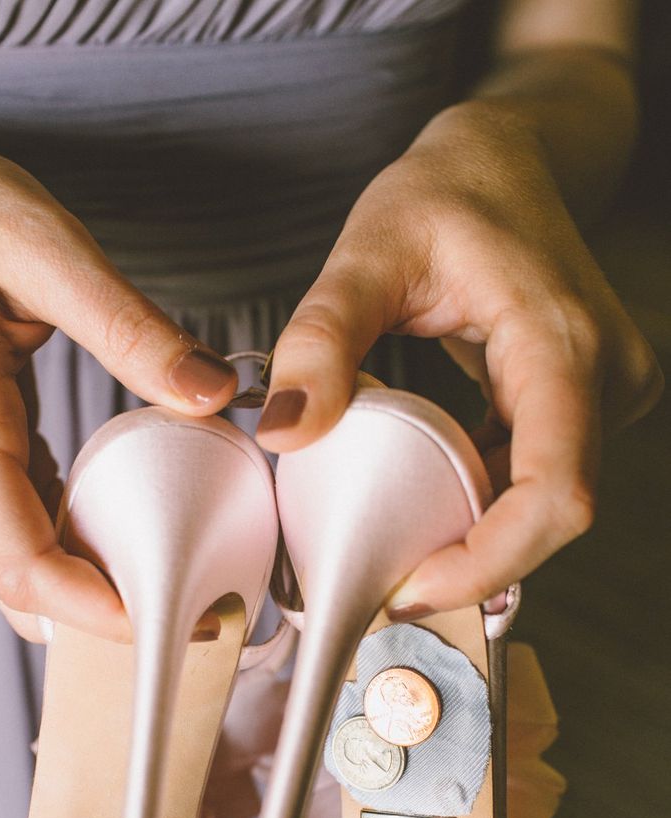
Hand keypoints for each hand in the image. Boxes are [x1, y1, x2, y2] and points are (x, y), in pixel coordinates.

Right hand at [0, 138, 236, 640]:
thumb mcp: (47, 248)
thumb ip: (129, 326)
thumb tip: (212, 393)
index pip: (21, 556)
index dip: (93, 608)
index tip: (171, 621)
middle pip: (22, 584)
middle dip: (110, 614)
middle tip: (205, 618)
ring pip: (24, 571)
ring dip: (100, 593)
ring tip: (188, 586)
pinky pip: (29, 536)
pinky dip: (84, 555)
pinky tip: (142, 542)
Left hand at [257, 101, 662, 611]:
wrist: (507, 159)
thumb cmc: (445, 191)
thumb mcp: (368, 251)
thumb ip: (322, 337)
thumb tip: (284, 433)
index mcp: (561, 343)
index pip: (554, 491)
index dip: (490, 560)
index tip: (411, 586)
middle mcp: (605, 377)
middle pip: (552, 516)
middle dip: (474, 565)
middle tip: (388, 586)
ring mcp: (604, 395)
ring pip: (546, 507)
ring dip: (476, 540)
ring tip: (397, 551)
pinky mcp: (585, 406)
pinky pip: (536, 480)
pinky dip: (482, 506)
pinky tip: (428, 505)